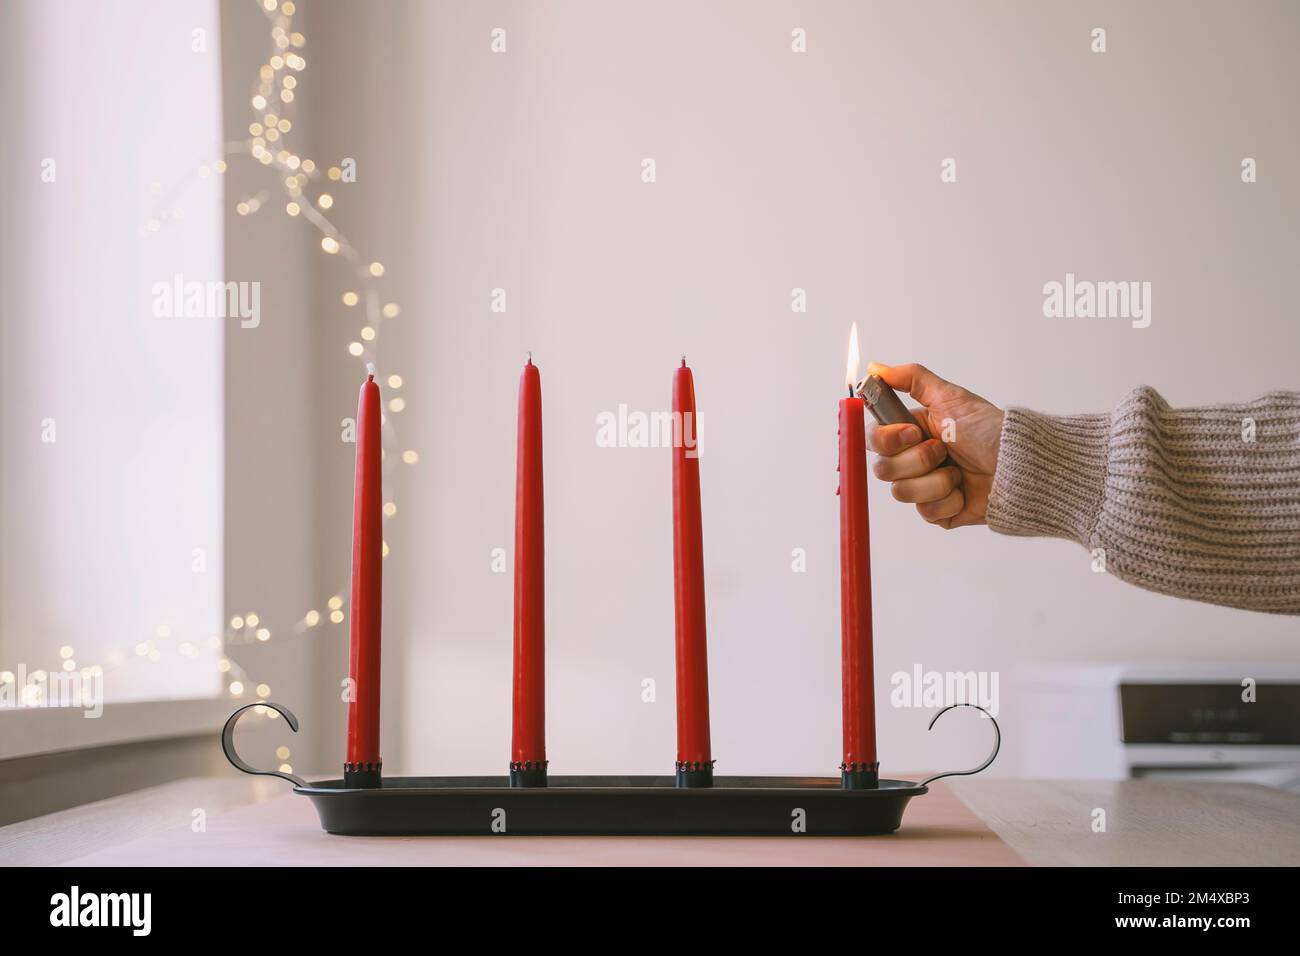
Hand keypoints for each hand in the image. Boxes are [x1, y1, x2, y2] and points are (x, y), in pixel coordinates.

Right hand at [866, 363, 1003, 528]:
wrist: (1019, 465)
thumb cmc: (988, 429)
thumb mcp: (950, 397)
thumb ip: (910, 378)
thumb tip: (874, 368)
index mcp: (909, 433)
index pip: (873, 440)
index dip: (888, 439)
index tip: (914, 432)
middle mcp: (912, 461)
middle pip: (883, 469)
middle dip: (918, 459)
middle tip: (943, 450)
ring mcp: (923, 489)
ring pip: (902, 492)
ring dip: (936, 480)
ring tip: (959, 472)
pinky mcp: (937, 513)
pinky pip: (926, 512)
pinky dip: (949, 499)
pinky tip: (964, 490)